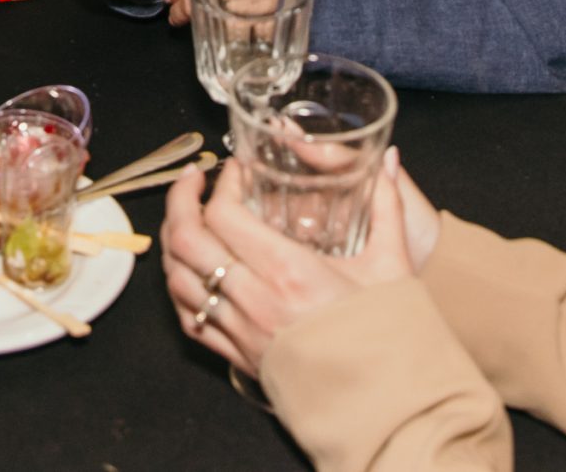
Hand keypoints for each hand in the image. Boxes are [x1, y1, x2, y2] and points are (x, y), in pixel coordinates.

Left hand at [161, 148, 418, 378]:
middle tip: (193, 179)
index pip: (223, 215)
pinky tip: (188, 270)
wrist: (384, 403)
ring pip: (177, 278)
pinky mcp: (237, 356)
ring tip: (185, 217)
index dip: (219, 185)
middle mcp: (254, 299)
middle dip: (179, 200)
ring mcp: (241, 330)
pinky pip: (189, 319)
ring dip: (173, 241)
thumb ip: (386, 205)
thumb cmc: (387, 335)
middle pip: (187, 240)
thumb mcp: (392, 265)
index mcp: (288, 271)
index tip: (233, 170)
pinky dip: (179, 288)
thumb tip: (388, 160)